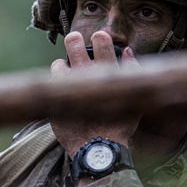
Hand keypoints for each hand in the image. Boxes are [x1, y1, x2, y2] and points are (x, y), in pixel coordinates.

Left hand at [49, 30, 140, 154]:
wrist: (98, 149)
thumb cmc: (120, 125)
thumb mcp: (134, 99)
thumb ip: (133, 71)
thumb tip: (127, 51)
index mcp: (109, 72)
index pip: (102, 41)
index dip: (100, 38)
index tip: (99, 40)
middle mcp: (87, 74)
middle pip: (74, 42)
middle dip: (74, 39)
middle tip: (76, 41)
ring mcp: (69, 85)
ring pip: (59, 61)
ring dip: (64, 63)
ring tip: (70, 69)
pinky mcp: (56, 97)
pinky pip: (52, 80)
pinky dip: (57, 80)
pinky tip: (64, 85)